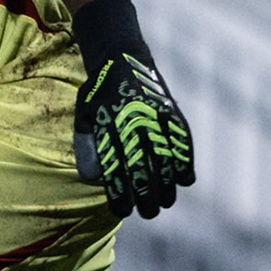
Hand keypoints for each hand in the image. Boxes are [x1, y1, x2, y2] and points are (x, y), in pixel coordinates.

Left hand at [72, 46, 194, 219]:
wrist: (120, 58)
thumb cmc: (98, 95)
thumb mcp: (84, 116)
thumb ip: (87, 146)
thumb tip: (94, 178)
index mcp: (108, 126)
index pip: (114, 168)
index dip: (119, 193)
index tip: (123, 211)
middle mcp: (132, 122)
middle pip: (142, 167)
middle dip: (146, 195)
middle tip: (148, 213)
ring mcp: (154, 116)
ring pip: (165, 158)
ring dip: (168, 185)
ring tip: (166, 203)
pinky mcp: (170, 111)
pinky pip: (182, 140)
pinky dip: (186, 161)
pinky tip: (186, 180)